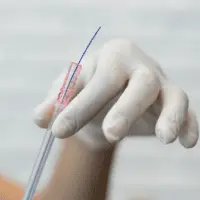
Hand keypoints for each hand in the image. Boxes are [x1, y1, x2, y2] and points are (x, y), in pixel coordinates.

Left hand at [34, 39, 198, 149]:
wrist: (109, 94)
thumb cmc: (88, 91)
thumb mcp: (69, 91)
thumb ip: (57, 101)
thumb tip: (40, 117)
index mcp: (113, 57)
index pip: (100, 81)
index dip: (80, 106)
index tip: (59, 131)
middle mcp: (140, 66)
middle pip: (141, 83)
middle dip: (126, 109)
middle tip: (111, 133)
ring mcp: (160, 83)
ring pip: (174, 95)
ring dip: (172, 117)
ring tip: (164, 139)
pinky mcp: (172, 100)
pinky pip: (187, 110)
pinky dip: (190, 125)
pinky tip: (187, 143)